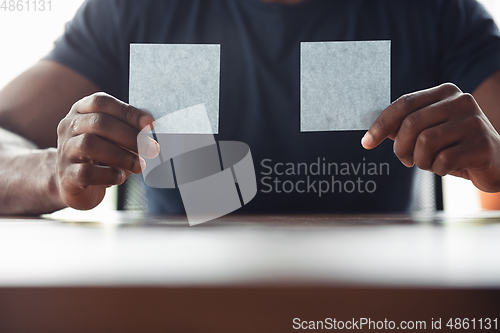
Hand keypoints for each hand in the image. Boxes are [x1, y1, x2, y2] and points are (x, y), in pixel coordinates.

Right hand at [56, 92, 158, 209]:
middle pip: (99, 123)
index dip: (128, 112)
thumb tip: (152, 130)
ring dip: (121, 156)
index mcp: (81, 111)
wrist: (72, 183)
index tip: (151, 124)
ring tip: (140, 166)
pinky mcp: (66, 175)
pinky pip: (86, 172)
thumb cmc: (100, 155)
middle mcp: (69, 127)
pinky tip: (120, 177)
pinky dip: (108, 175)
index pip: (101, 102)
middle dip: (130, 136)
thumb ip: (129, 130)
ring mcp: (64, 150)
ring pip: (90, 145)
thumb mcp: (114, 138)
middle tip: (152, 149)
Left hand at [362, 83, 499, 192]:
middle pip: (411, 124)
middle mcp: (461, 101)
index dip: (381, 125)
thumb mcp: (428, 132)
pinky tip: (447, 167)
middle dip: (400, 148)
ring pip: (425, 143)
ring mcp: (474, 121)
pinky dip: (437, 169)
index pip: (404, 104)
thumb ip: (403, 128)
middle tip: (406, 160)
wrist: (497, 162)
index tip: (366, 143)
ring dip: (420, 161)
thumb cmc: (455, 146)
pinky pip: (443, 160)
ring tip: (430, 163)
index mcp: (445, 92)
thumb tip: (373, 131)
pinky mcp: (482, 144)